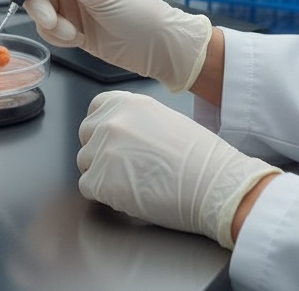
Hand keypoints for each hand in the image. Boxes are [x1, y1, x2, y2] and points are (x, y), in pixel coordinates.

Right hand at [5, 0, 211, 91]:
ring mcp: (70, 5)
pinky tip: (78, 38)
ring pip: (38, 11)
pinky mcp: (71, 27)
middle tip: (52, 21)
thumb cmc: (138, 11)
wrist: (156, 46)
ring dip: (51, 26)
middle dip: (38, 6)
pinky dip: (58, 37)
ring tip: (74, 33)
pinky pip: (48, 30)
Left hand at [77, 91, 280, 249]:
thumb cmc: (199, 157)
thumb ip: (135, 121)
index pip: (95, 108)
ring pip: (85, 163)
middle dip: (100, 151)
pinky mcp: (101, 181)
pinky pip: (87, 188)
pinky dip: (104, 195)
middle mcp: (112, 121)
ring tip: (132, 181)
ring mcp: (103, 150)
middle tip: (124, 166)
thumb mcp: (164, 119)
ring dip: (102, 174)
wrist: (213, 183)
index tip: (112, 139)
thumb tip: (121, 134)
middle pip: (86, 136)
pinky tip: (129, 194)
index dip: (102, 127)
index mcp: (128, 103)